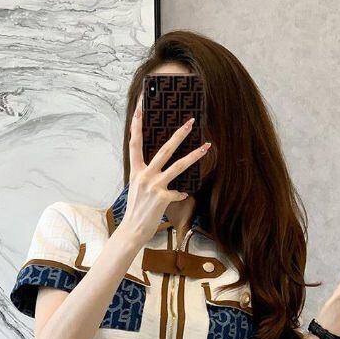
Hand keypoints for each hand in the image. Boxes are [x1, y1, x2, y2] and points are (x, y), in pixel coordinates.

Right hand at [118, 100, 210, 248]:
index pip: (134, 143)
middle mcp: (144, 175)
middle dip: (178, 134)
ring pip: (178, 166)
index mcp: (136, 171)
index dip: (137, 125)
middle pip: (164, 149)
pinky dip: (180, 194)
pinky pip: (178, 193)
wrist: (132, 230)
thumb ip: (146, 176)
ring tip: (206, 146)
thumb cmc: (136, 210)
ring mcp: (154, 186)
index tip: (141, 108)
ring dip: (194, 155)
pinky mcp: (162, 198)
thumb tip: (158, 169)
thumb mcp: (137, 188)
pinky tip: (182, 196)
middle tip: (190, 122)